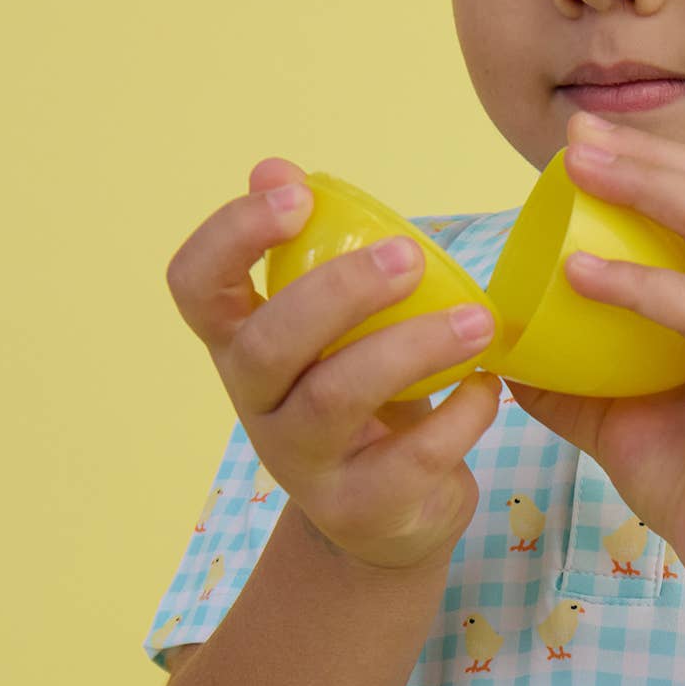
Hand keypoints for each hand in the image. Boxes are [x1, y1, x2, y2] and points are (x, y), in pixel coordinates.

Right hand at [164, 157, 504, 573]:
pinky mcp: (363, 508)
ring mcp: (304, 463)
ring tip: (478, 321)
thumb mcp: (331, 328)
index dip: (230, 236)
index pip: (194, 286)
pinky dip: (462, 414)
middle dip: (340, 292)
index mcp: (240, 345)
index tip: (295, 196)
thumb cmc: (360, 395)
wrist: (384, 519)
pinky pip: (412, 457)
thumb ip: (311, 252)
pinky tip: (490, 385)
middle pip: (270, 344)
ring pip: (338, 398)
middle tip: (411, 255)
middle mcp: (257, 403)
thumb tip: (274, 166)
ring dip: (413, 348)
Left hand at [502, 111, 684, 611]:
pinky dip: (644, 287)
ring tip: (583, 170)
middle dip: (648, 156)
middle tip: (576, 136)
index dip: (653, 164)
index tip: (580, 143)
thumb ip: (570, 378)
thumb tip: (503, 348)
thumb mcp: (614, 419)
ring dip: (651, 190)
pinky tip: (583, 274)